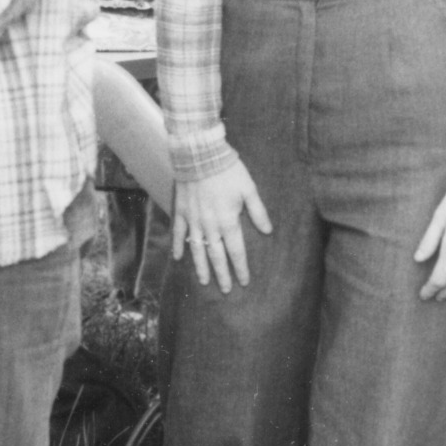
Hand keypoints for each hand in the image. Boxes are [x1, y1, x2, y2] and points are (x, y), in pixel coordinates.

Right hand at [171, 158, 271, 293]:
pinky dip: (178, 246)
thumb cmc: (228, 171)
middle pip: (216, 256)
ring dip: (201, 267)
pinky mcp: (181, 212)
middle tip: (226, 290)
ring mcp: (193, 221)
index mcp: (228, 221)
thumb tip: (268, 231)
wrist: (200, 155)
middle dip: (222, 274)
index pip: (236, 251)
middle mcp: (210, 226)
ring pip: (197, 250)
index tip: (244, 282)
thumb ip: (258, 212)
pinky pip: (178, 233)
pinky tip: (177, 258)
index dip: (241, 268)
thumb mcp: (249, 189)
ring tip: (204, 281)